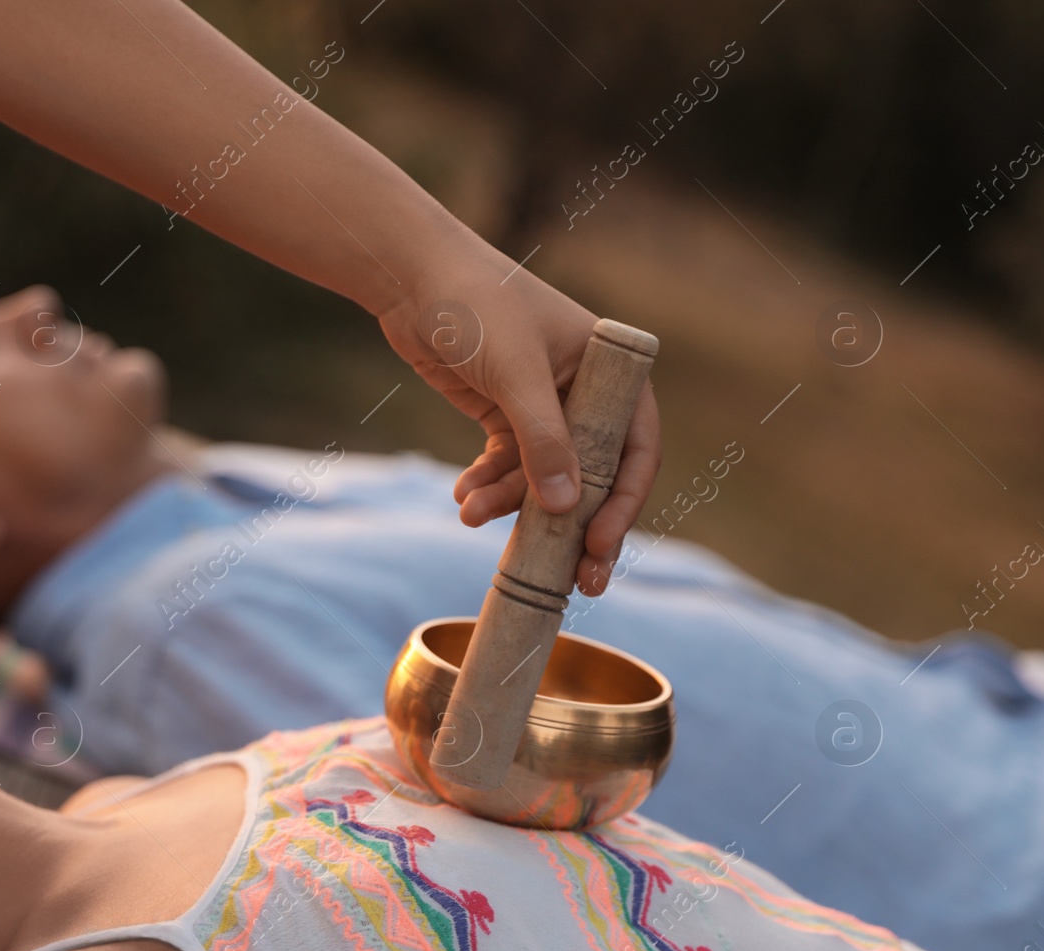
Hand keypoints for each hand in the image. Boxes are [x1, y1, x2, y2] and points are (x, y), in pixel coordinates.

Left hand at [375, 241, 661, 595]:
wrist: (410, 277)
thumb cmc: (474, 305)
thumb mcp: (515, 374)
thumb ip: (543, 441)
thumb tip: (569, 508)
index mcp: (608, 369)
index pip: (633, 448)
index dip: (622, 503)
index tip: (600, 546)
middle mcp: (583, 391)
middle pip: (591, 474)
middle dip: (573, 525)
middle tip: (573, 581)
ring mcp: (542, 405)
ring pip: (539, 476)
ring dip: (509, 503)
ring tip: (470, 514)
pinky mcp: (502, 413)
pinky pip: (506, 465)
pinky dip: (487, 486)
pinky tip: (463, 497)